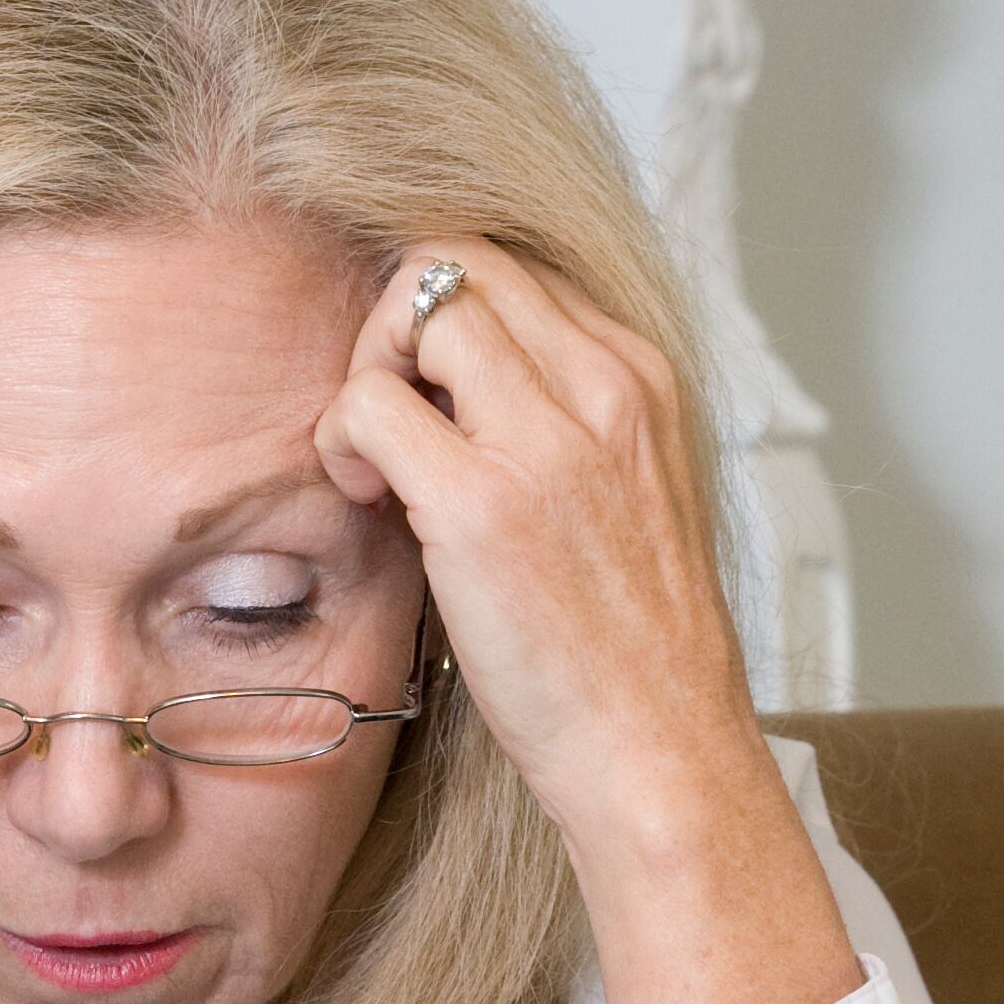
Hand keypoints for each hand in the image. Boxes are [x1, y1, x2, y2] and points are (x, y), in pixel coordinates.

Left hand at [313, 241, 857, 1003]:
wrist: (661, 746)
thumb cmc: (628, 648)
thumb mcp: (624, 497)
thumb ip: (562, 425)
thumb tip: (453, 389)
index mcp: (639, 379)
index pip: (514, 270)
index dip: (446, 323)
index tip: (434, 406)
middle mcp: (603, 387)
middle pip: (459, 257)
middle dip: (396, 322)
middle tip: (389, 420)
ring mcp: (545, 439)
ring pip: (417, 302)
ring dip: (367, 370)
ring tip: (378, 465)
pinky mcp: (481, 504)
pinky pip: (370, 402)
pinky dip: (343, 439)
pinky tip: (369, 502)